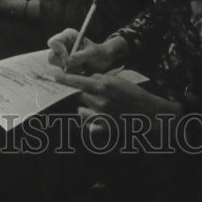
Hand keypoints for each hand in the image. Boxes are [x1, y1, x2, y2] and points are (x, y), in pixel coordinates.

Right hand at [47, 30, 124, 74]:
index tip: (68, 60)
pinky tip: (79, 71)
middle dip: (63, 63)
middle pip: (52, 55)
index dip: (59, 52)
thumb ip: (80, 56)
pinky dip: (69, 74)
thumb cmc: (98, 54)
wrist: (102, 62)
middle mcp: (62, 44)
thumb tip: (67, 62)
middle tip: (77, 66)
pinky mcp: (62, 65)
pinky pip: (59, 71)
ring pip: (55, 65)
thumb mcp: (92, 54)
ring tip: (81, 67)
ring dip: (68, 69)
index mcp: (68, 36)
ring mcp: (61, 55)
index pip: (54, 42)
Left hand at [57, 71, 179, 120]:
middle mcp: (101, 100)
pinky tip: (98, 114)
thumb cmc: (133, 94)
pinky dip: (89, 117)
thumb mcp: (117, 81)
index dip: (65, 78)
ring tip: (100, 104)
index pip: (78, 81)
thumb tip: (85, 79)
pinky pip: (87, 120)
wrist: (147, 112)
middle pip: (79, 94)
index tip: (54, 75)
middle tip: (94, 93)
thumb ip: (100, 79)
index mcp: (104, 85)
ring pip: (81, 108)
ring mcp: (101, 114)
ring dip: (86, 105)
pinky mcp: (103, 126)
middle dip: (83, 92)